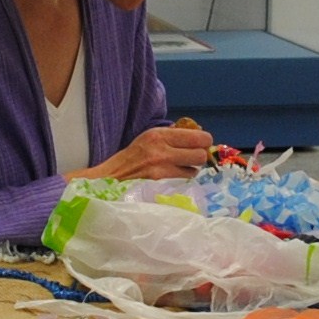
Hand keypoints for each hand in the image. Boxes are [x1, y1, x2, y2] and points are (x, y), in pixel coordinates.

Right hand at [77, 121, 214, 182]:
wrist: (113, 176)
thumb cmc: (133, 155)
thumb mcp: (150, 137)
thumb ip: (171, 136)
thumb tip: (195, 135)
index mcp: (160, 135)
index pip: (198, 137)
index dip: (204, 141)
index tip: (201, 143)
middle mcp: (163, 150)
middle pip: (200, 154)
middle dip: (200, 156)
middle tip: (194, 156)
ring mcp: (163, 169)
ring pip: (194, 169)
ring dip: (192, 168)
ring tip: (182, 166)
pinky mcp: (162, 183)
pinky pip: (184, 179)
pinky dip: (184, 177)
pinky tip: (176, 175)